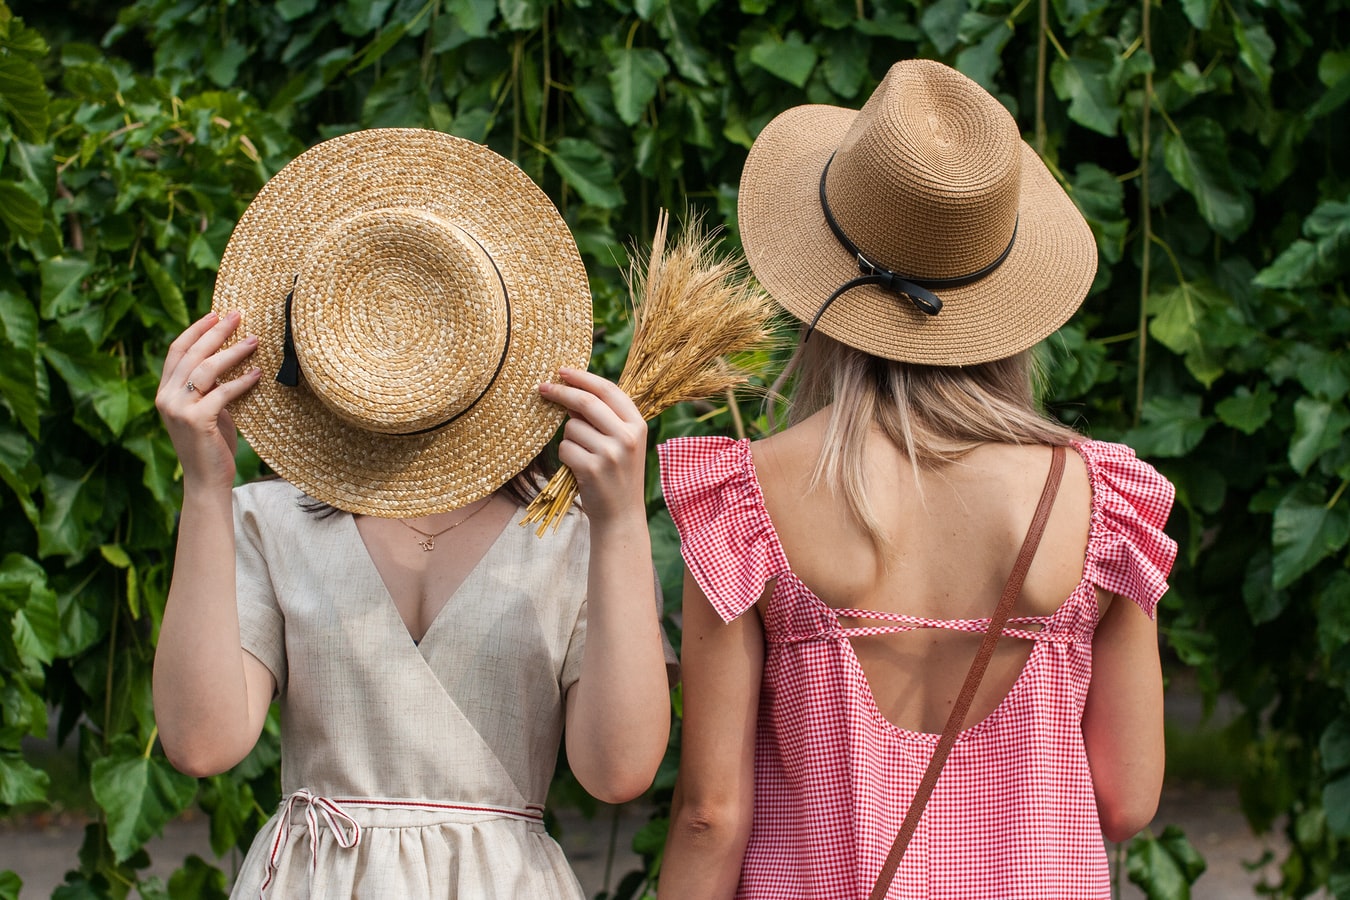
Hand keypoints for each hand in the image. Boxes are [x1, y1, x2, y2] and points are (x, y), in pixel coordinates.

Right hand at [155, 310, 261, 491]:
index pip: (177, 351)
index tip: (215, 314)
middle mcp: (166, 398)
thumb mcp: (205, 410)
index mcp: (164, 392)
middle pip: (191, 354)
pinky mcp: (196, 420)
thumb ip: (208, 388)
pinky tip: (258, 374)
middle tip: (237, 315)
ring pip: (206, 369)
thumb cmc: (211, 445)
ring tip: (254, 340)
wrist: (206, 481)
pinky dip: (241, 382)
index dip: (196, 330)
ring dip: (232, 352)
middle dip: (216, 332)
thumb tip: (227, 359)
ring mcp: (178, 409)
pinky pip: (222, 393)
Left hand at [540, 368, 646, 522]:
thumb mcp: (622, 442)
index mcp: (637, 424)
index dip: (583, 377)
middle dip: (560, 392)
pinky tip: (579, 468)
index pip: (608, 390)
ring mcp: (610, 453)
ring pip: (571, 427)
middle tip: (542, 388)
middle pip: (586, 402)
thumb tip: (569, 391)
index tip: (562, 371)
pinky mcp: (592, 469)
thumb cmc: (618, 474)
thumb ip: (603, 417)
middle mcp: (626, 437)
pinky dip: (565, 456)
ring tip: (583, 455)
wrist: (621, 514)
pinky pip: (565, 448)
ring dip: (568, 438)